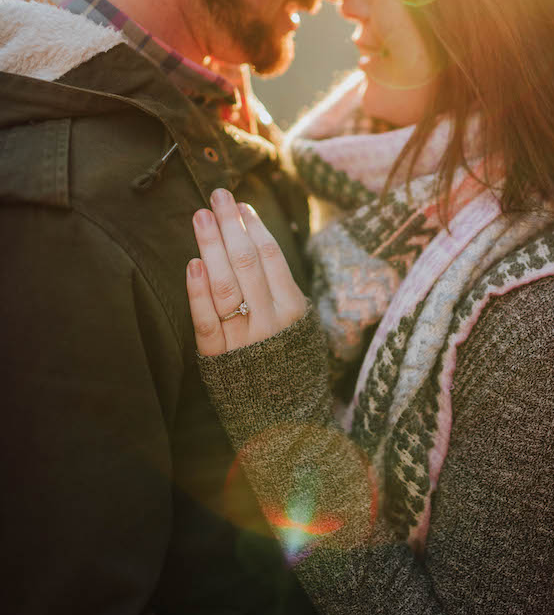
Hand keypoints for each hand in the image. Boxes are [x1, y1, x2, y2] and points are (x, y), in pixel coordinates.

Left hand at [187, 188, 306, 356]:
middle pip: (247, 262)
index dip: (254, 227)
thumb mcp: (299, 323)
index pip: (271, 256)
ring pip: (226, 285)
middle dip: (230, 226)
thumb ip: (279, 288)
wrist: (284, 419)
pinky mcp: (218, 358)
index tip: (240, 206)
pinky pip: (206, 322)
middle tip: (216, 196)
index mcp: (293, 308)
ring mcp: (244, 339)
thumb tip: (255, 240)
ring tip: (201, 217)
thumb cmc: (288, 360)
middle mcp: (270, 321)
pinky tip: (193, 264)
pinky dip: (198, 292)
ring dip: (212, 246)